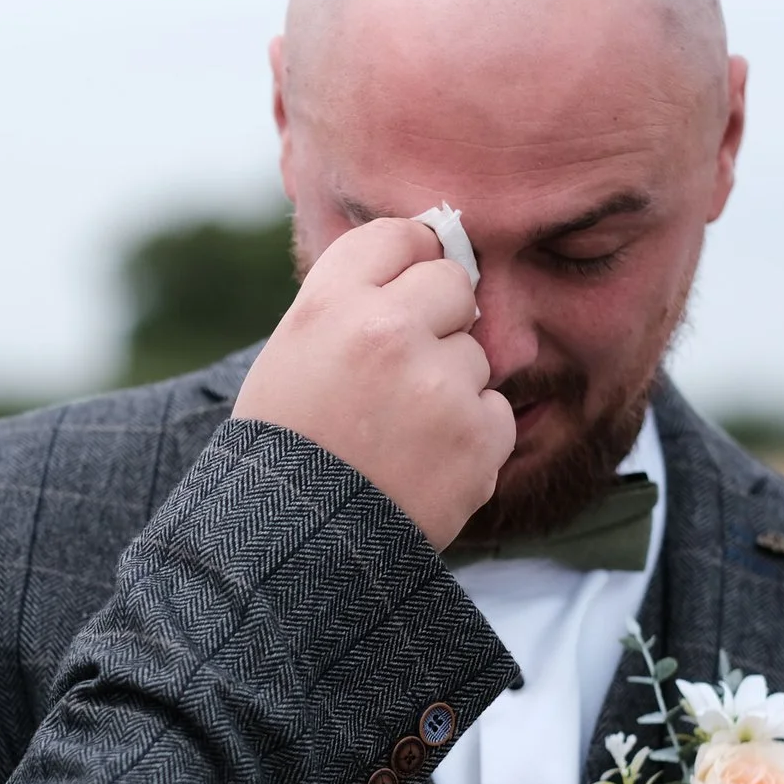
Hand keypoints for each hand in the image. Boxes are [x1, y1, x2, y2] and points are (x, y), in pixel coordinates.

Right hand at [234, 217, 513, 549]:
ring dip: (451, 387)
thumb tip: (427, 252)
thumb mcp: (292, 351)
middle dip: (438, 319)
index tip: (405, 289)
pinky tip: (424, 463)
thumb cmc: (288, 445)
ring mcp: (437, 384)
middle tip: (402, 370)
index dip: (408, 261)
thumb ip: (350, 300)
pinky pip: (495, 411)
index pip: (401, 236)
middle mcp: (387, 332)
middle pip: (452, 283)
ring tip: (400, 433)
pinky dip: (470, 438)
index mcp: (331, 303)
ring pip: (475, 353)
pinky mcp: (475, 435)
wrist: (295, 547)